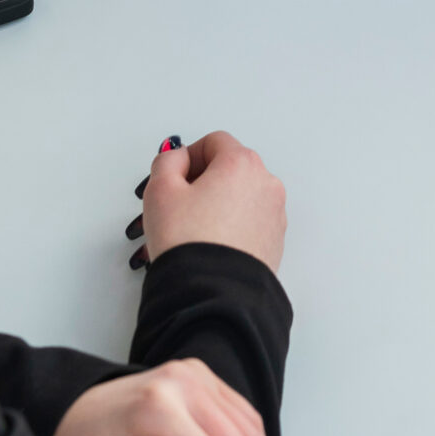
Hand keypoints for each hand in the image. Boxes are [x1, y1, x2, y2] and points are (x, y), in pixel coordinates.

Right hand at [142, 129, 286, 271]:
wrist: (210, 293)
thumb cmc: (188, 242)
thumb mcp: (160, 189)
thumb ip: (167, 161)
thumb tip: (178, 158)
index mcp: (242, 163)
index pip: (214, 142)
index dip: (189, 157)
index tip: (175, 177)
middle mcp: (266, 184)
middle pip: (230, 168)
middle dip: (203, 182)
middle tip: (179, 204)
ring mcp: (274, 214)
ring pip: (240, 197)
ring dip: (217, 204)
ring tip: (191, 229)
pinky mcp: (274, 242)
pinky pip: (250, 222)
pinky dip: (231, 226)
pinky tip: (209, 243)